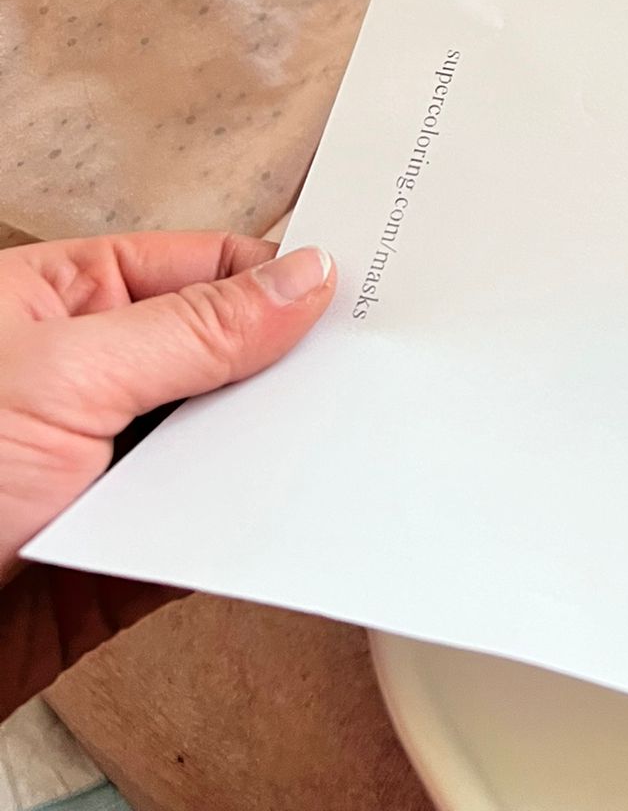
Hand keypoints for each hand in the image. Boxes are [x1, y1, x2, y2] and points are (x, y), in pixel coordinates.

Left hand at [0, 232, 333, 715]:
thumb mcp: (65, 375)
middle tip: (367, 371)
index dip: (277, 278)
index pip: (200, 268)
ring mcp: (100, 473)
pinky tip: (287, 519)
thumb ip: (195, 327)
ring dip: (268, 454)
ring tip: (340, 444)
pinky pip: (203, 535)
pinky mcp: (116, 561)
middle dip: (283, 368)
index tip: (356, 295)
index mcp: (59, 305)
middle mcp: (84, 382)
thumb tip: (300, 278)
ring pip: (219, 448)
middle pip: (220, 356)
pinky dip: (245, 531)